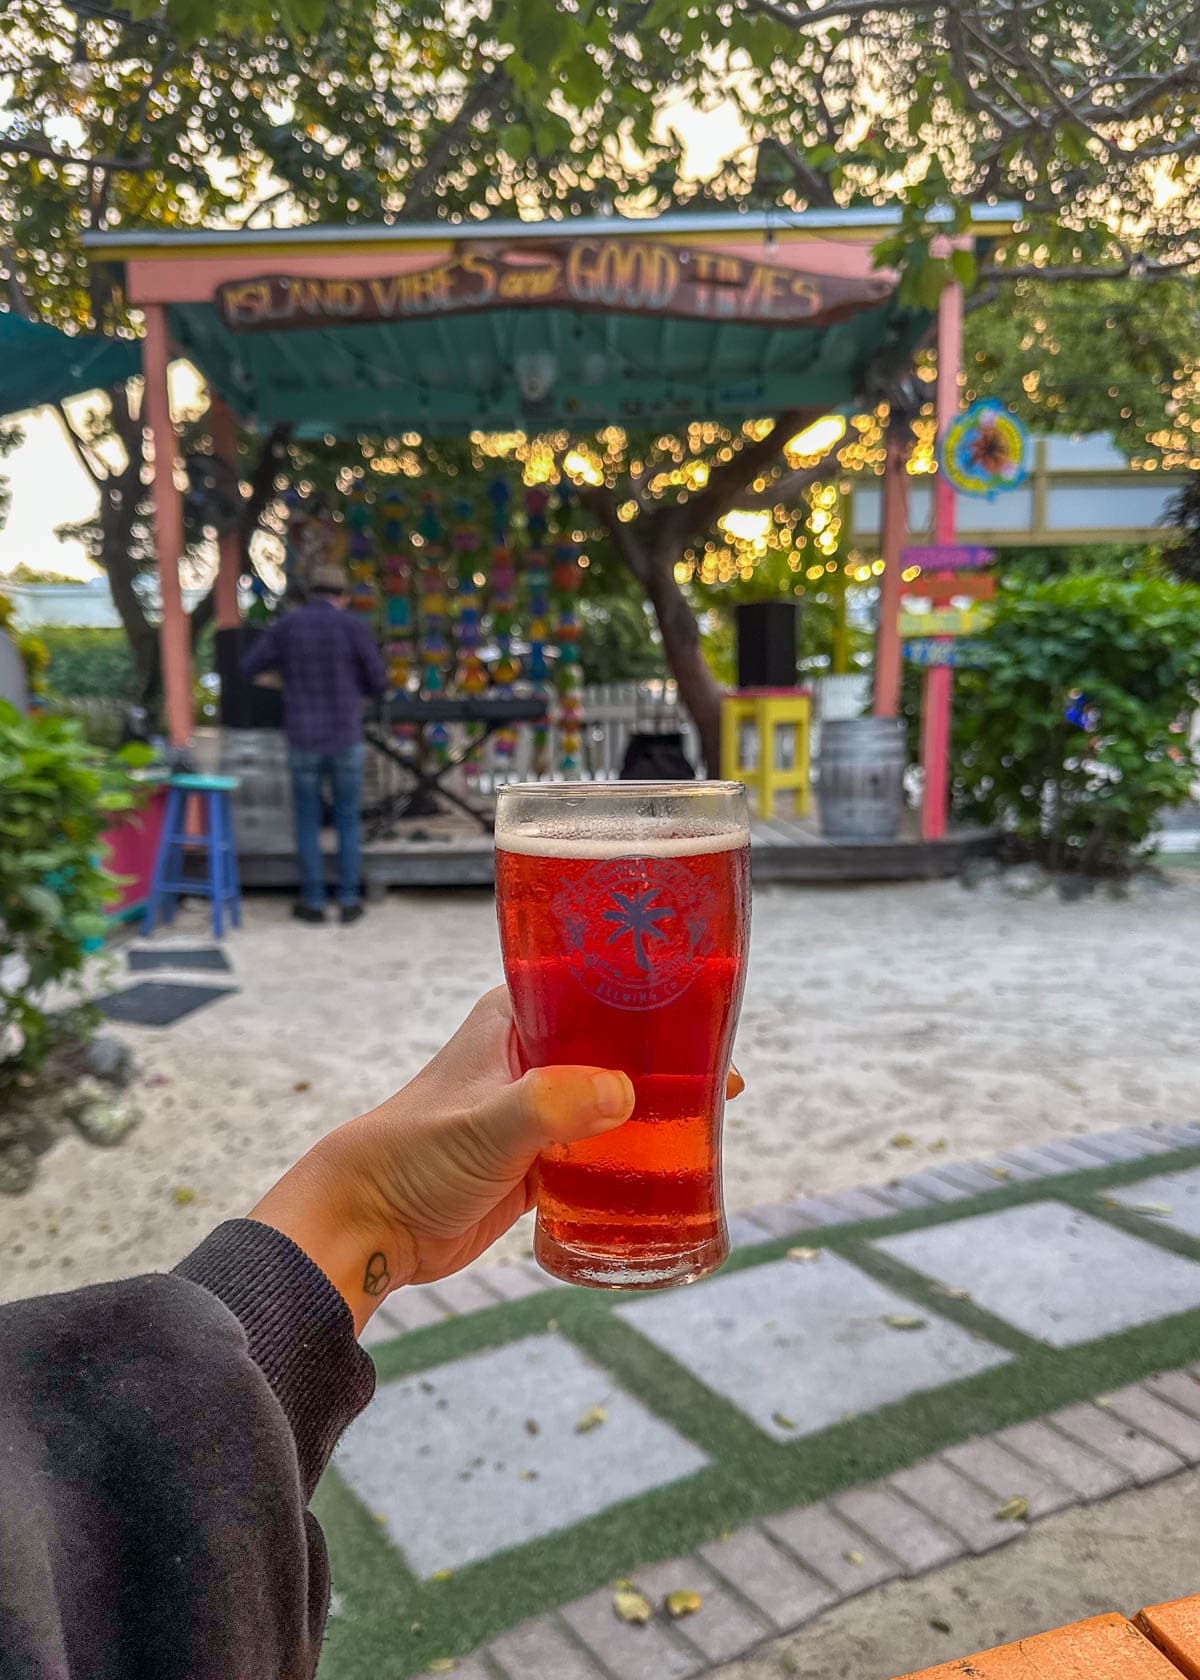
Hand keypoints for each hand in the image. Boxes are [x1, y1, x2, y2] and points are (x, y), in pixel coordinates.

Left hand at [250, 988, 742, 1330]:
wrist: (369, 1226)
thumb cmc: (412, 1154)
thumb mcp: (487, 1123)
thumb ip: (552, 1105)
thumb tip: (627, 1096)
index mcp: (517, 1016)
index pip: (595, 984)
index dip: (649, 990)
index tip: (706, 1001)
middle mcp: (532, 1053)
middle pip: (617, 1043)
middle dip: (667, 1055)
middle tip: (723, 1073)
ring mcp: (537, 1107)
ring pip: (615, 1097)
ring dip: (656, 1107)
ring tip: (713, 1117)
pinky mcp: (540, 1158)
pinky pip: (602, 1149)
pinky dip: (634, 1154)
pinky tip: (673, 1165)